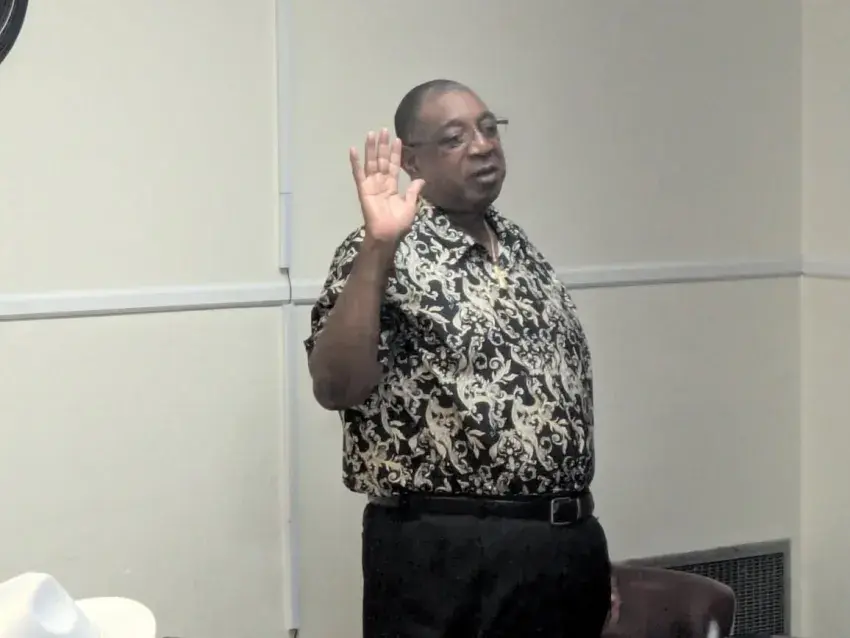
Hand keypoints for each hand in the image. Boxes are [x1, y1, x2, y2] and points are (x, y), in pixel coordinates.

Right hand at [350, 128, 425, 243]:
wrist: (388, 234)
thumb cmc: (399, 223)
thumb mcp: (411, 205)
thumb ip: (413, 191)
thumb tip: (421, 180)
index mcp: (392, 186)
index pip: (393, 165)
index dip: (395, 153)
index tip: (397, 139)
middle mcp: (381, 182)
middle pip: (382, 160)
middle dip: (383, 145)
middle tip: (384, 130)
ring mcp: (371, 185)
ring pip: (371, 163)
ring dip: (371, 148)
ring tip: (371, 134)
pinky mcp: (363, 189)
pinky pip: (358, 174)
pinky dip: (355, 162)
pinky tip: (353, 149)